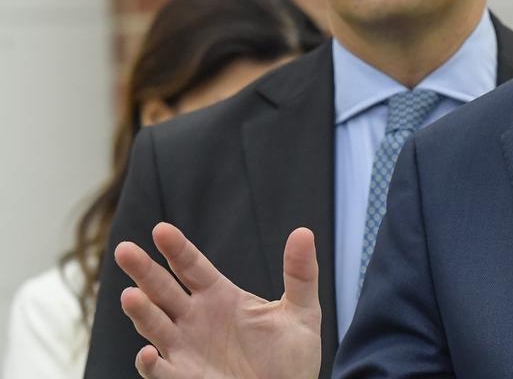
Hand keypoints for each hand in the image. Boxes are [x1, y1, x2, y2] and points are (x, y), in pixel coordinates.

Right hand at [116, 222, 321, 378]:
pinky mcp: (184, 377)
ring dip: (141, 312)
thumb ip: (301, 273)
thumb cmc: (292, 355)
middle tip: (125, 250)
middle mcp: (195, 318)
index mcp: (219, 295)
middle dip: (143, 270)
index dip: (176, 249)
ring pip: (154, 325)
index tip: (161, 230)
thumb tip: (304, 232)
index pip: (191, 266)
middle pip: (162, 289)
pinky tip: (148, 353)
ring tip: (130, 295)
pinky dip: (151, 364)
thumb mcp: (301, 311)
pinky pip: (161, 370)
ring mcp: (185, 347)